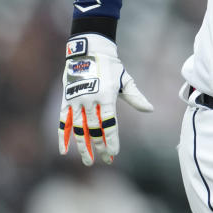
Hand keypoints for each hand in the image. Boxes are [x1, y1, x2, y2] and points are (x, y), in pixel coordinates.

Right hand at [58, 34, 153, 165]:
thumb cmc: (111, 66)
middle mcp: (91, 100)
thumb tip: (150, 109)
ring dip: (82, 146)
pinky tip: (63, 151)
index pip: (110, 123)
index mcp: (107, 96)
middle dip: (99, 146)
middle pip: (94, 129)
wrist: (89, 51)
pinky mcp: (66, 100)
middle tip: (104, 159)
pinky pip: (63, 121)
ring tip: (88, 160)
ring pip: (78, 129)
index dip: (111, 140)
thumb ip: (136, 97)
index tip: (114, 153)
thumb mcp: (126, 80)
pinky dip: (62, 136)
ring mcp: (76, 100)